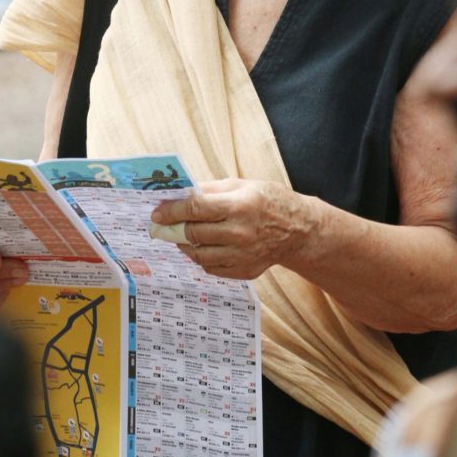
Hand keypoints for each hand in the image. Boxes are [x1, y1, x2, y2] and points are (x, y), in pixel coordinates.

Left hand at [150, 179, 311, 279]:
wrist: (298, 230)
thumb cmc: (269, 201)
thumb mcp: (241, 185)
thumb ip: (210, 189)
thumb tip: (179, 193)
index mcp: (240, 206)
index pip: (195, 209)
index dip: (171, 211)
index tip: (157, 213)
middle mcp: (240, 233)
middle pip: (193, 233)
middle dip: (173, 228)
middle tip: (161, 225)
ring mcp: (242, 255)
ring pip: (198, 255)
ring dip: (184, 245)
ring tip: (181, 235)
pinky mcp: (243, 271)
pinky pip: (211, 267)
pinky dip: (201, 257)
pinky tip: (202, 246)